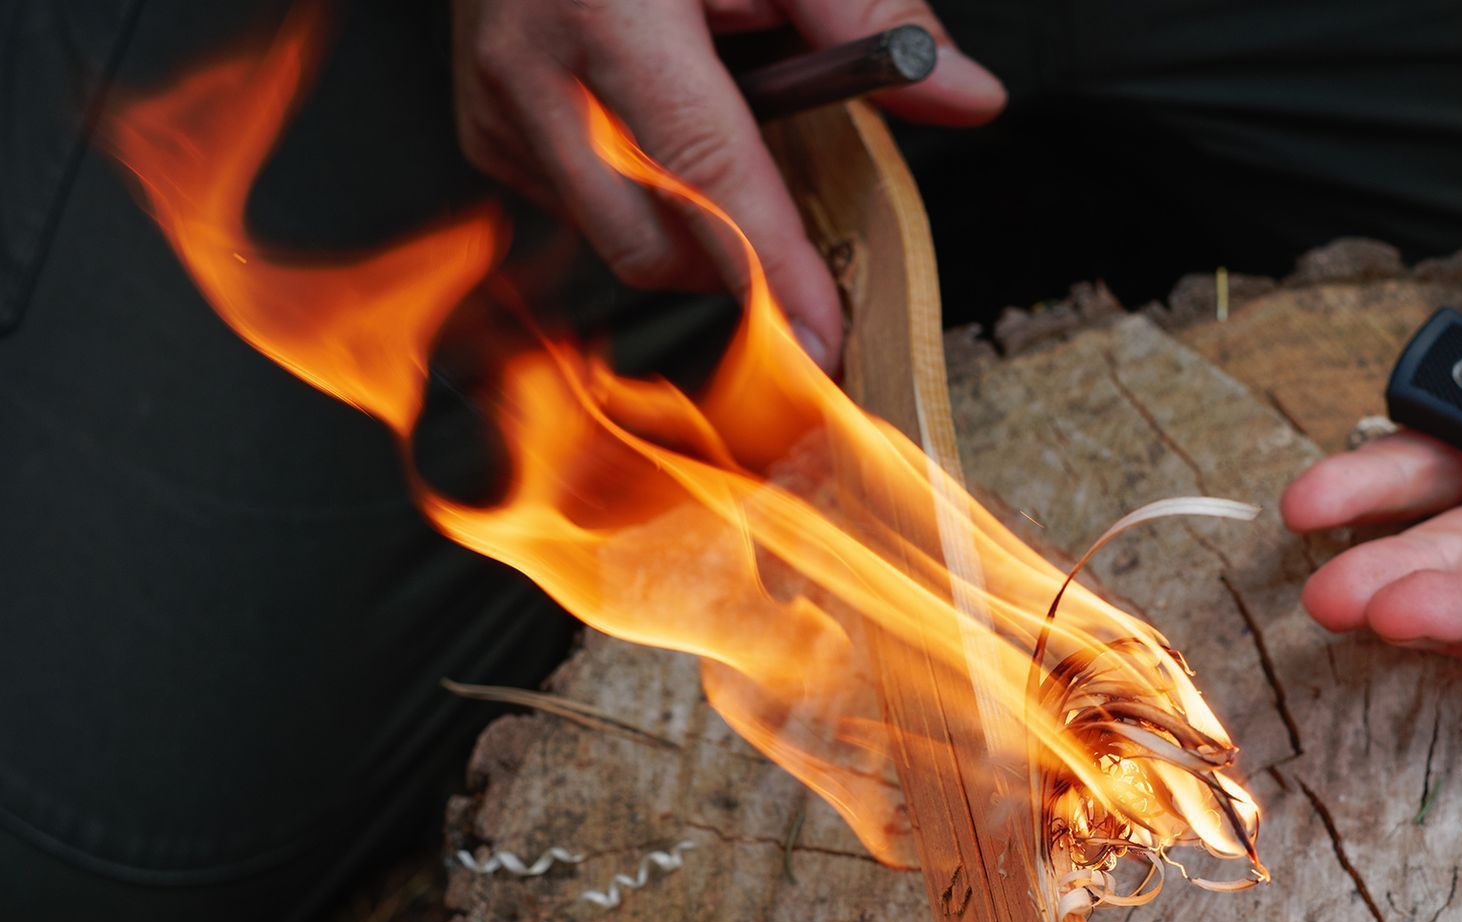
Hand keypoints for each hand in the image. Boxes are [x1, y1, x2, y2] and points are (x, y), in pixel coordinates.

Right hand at [452, 0, 1006, 370]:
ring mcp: (497, 108)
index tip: (819, 336)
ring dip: (690, 217)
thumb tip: (965, 97)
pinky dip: (640, 196)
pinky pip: (581, 214)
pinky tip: (653, 124)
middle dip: (737, 255)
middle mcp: (533, 66)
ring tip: (709, 112)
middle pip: (654, 240)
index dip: (769, 266)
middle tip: (795, 217)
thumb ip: (869, 18)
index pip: (705, 173)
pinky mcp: (484, 134)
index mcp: (606, 9)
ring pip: (620, 239)